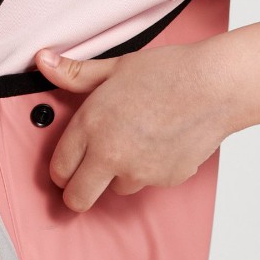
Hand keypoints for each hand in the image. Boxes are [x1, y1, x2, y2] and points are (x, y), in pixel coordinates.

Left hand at [34, 41, 235, 213]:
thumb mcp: (116, 67)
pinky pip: (149, 182)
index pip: (59, 168)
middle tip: (86, 178)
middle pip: (78, 198)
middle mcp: (110, 154)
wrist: (216, 86)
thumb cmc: (169, 72)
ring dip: (120, 174)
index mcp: (91, 125)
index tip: (67, 167)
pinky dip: (151, 169)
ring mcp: (139, 172)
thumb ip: (75, 73)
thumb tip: (43, 62)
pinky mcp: (166, 180)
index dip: (60, 169)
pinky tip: (162, 142)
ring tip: (137, 141)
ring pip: (116, 188)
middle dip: (77, 192)